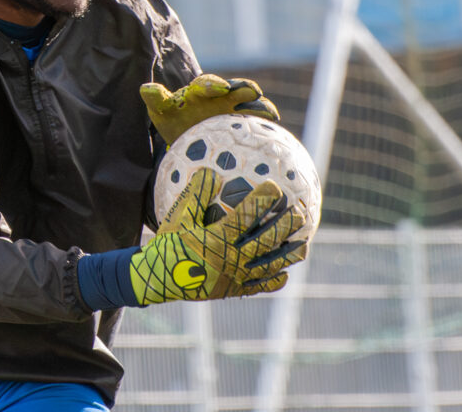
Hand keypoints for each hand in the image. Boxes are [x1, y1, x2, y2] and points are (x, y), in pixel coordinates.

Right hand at [129, 168, 305, 303]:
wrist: (158, 279)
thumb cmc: (168, 244)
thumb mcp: (177, 217)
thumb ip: (196, 194)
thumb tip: (211, 171)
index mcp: (217, 238)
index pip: (247, 215)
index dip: (263, 199)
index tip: (275, 186)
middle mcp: (231, 259)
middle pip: (267, 240)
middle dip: (285, 226)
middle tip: (299, 213)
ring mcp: (235, 277)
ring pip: (270, 266)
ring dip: (289, 255)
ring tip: (303, 246)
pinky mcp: (234, 290)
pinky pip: (260, 286)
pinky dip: (274, 280)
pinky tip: (283, 273)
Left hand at [140, 73, 279, 146]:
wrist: (188, 138)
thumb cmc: (174, 120)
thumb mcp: (162, 111)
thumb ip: (157, 99)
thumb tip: (145, 88)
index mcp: (200, 91)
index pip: (207, 83)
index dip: (214, 84)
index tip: (221, 88)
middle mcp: (223, 96)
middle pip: (238, 87)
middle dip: (244, 87)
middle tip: (252, 91)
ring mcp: (238, 110)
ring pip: (254, 104)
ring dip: (261, 106)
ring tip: (269, 114)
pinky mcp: (247, 125)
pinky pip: (260, 123)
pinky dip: (266, 125)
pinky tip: (273, 133)